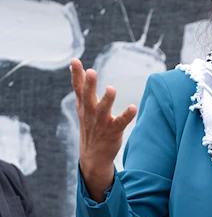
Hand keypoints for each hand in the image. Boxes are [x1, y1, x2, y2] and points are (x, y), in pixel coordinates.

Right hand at [70, 58, 136, 200]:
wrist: (93, 156)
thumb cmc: (90, 126)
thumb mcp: (83, 107)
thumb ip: (81, 88)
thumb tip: (76, 67)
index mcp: (84, 106)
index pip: (78, 88)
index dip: (76, 75)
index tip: (74, 61)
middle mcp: (90, 114)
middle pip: (88, 97)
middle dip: (88, 85)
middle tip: (91, 71)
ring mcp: (101, 123)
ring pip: (103, 110)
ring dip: (107, 100)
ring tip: (111, 88)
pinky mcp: (113, 132)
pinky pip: (120, 122)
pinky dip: (126, 115)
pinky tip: (133, 107)